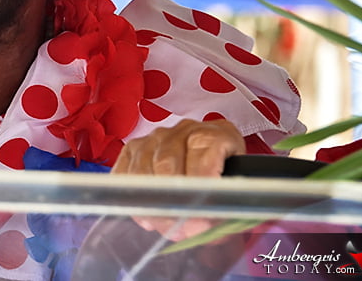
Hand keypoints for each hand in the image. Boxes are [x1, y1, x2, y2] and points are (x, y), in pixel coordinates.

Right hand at [111, 118, 245, 239]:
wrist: (212, 155)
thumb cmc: (224, 171)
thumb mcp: (238, 183)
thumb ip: (229, 201)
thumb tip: (210, 227)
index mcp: (212, 134)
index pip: (202, 157)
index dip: (201, 186)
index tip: (203, 215)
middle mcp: (180, 131)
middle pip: (168, 163)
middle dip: (174, 201)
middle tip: (184, 230)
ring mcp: (154, 139)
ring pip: (144, 170)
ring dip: (152, 204)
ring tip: (166, 228)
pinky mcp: (133, 149)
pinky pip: (124, 172)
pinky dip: (132, 197)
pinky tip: (146, 216)